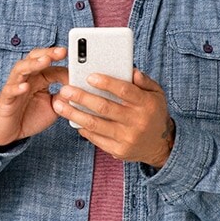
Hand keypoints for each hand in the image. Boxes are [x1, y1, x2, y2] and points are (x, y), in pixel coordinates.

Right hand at [0, 47, 67, 146]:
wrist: (10, 133)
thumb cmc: (29, 116)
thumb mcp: (53, 107)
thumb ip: (64, 97)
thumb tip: (77, 89)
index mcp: (38, 78)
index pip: (50, 64)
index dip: (63, 64)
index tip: (77, 62)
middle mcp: (26, 78)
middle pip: (34, 58)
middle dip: (48, 53)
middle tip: (62, 51)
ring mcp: (15, 86)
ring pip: (21, 69)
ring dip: (33, 64)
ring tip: (45, 61)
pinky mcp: (6, 99)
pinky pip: (10, 90)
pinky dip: (17, 87)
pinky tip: (25, 86)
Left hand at [53, 68, 175, 167]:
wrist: (160, 145)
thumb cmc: (154, 113)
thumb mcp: (156, 94)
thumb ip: (144, 81)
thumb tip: (131, 70)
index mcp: (146, 104)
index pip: (124, 91)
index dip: (107, 83)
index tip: (89, 76)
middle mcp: (136, 122)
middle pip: (105, 108)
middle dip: (82, 97)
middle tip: (65, 89)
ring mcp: (127, 138)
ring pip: (95, 125)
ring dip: (74, 114)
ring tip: (59, 104)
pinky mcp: (118, 150)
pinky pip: (96, 138)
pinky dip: (83, 128)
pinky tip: (73, 119)